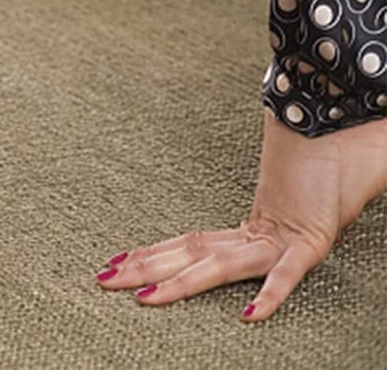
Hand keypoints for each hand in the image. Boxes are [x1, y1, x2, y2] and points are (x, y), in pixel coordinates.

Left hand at [97, 109, 386, 320]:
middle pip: (191, 254)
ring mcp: (282, 236)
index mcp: (252, 225)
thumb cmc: (327, 163)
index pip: (190, 243)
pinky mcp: (310, 239)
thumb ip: (272, 214)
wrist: (350, 134)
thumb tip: (249, 199)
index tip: (115, 260)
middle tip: (101, 279)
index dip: (154, 254)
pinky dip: (271, 292)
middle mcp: (259, 232)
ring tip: (143, 297)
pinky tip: (249, 316)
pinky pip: (287, 272)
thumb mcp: (292, 201)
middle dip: (146, 268)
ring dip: (181, 282)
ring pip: (220, 265)